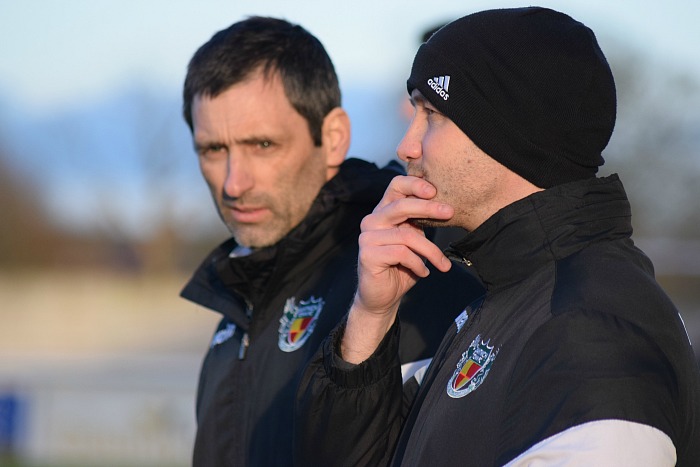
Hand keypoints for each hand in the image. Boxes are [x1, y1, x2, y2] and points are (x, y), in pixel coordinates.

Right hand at [342, 175, 453, 362]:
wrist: (383, 297)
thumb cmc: (402, 267)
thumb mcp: (414, 240)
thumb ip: (420, 223)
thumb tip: (445, 207)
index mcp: (384, 212)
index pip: (396, 186)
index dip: (414, 183)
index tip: (435, 190)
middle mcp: (372, 220)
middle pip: (401, 205)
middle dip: (428, 208)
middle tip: (450, 213)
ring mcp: (367, 237)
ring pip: (406, 235)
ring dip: (430, 250)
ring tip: (442, 264)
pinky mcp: (367, 254)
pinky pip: (401, 253)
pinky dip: (418, 264)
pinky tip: (424, 272)